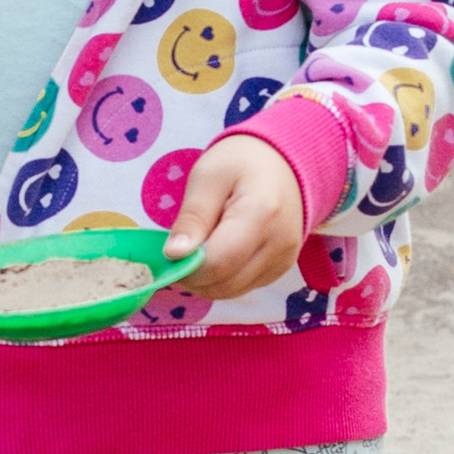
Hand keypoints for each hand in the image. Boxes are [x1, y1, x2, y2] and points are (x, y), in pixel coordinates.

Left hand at [168, 134, 306, 297]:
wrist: (283, 163)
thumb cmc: (242, 162)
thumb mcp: (208, 177)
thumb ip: (192, 217)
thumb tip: (174, 255)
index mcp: (261, 213)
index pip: (218, 263)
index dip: (186, 267)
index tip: (170, 252)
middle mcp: (279, 244)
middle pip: (225, 284)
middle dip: (193, 277)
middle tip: (179, 251)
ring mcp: (284, 260)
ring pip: (231, 291)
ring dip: (206, 281)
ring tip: (198, 249)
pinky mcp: (280, 269)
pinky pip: (242, 287)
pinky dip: (222, 279)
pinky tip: (218, 253)